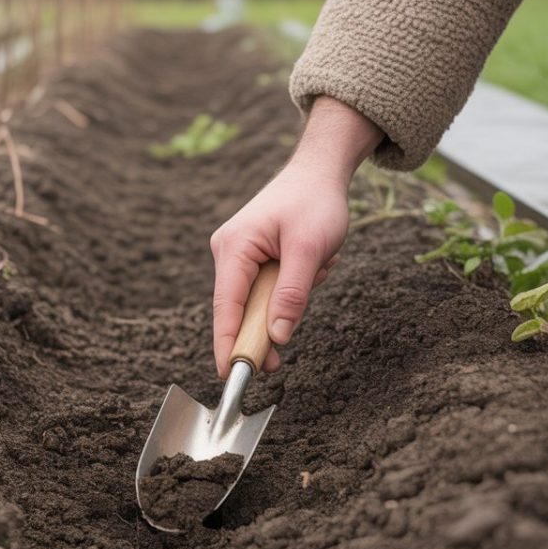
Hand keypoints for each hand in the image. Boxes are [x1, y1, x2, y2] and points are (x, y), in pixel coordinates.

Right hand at [209, 96, 381, 377]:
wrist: (320, 171)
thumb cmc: (315, 202)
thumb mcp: (309, 250)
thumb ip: (292, 294)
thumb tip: (277, 337)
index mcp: (234, 248)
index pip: (227, 308)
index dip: (227, 345)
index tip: (229, 377)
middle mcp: (228, 252)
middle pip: (241, 310)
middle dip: (271, 323)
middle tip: (285, 355)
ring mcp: (239, 255)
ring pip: (259, 301)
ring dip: (291, 297)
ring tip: (318, 267)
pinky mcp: (253, 257)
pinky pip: (269, 288)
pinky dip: (293, 285)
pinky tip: (314, 264)